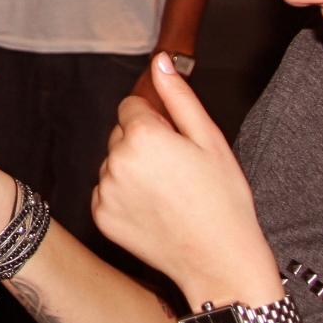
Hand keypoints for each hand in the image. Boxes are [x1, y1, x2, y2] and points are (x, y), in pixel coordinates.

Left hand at [93, 55, 278, 301]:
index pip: (131, 107)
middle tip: (176, 170)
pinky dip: (124, 196)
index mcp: (142, 136)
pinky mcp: (100, 215)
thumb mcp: (210, 140)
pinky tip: (153, 210)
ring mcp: (104, 190)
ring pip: (113, 163)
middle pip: (120, 134)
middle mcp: (115, 160)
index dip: (156, 121)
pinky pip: (106, 191)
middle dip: (141, 143)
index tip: (176, 142)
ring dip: (132, 170)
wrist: (218, 260)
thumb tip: (161, 62)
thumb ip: (179, 98)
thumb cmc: (222, 200)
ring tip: (168, 193)